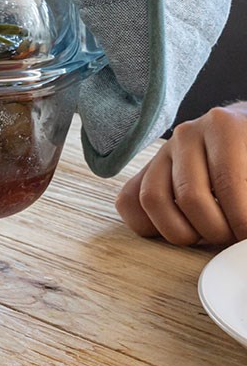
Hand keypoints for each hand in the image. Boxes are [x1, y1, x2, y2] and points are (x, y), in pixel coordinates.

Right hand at [116, 103, 246, 244]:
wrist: (241, 136)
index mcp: (222, 127)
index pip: (228, 184)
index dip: (241, 221)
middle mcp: (186, 135)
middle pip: (190, 197)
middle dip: (215, 231)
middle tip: (231, 238)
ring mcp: (162, 152)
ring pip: (152, 200)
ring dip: (181, 232)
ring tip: (206, 236)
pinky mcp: (145, 169)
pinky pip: (129, 202)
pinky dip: (149, 227)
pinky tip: (179, 228)